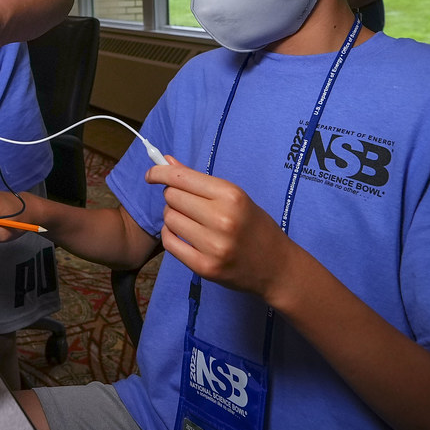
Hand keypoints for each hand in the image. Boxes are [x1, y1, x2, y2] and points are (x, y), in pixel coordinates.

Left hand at [147, 156, 295, 299]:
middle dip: (172, 196)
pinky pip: (170, 242)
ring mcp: (213, 245)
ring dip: (172, 216)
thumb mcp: (235, 197)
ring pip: (168, 218)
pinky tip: (181, 234)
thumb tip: (167, 162)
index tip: (151, 174)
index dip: (160, 173)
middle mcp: (222, 219)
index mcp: (231, 195)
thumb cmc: (256, 227)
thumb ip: (199, 181)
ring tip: (188, 220)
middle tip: (185, 203)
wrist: (277, 267)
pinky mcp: (205, 267)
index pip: (182, 178)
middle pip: (172, 197)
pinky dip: (170, 235)